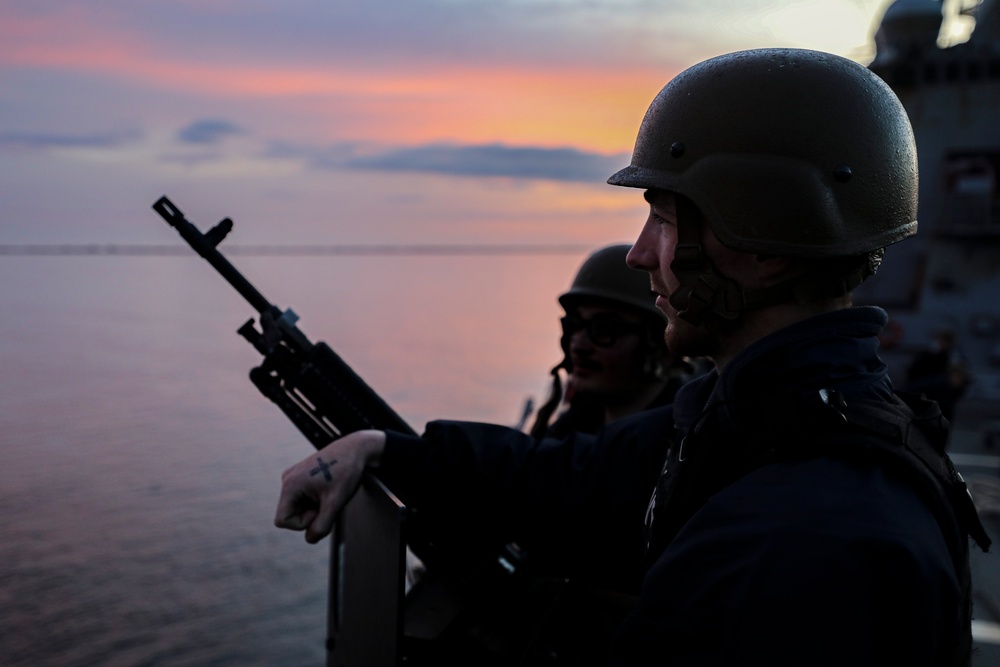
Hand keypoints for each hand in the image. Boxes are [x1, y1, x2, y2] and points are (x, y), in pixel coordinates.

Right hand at [274, 429, 385, 543]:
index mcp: (290, 485)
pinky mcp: (301, 477)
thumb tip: (310, 539)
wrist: (356, 450)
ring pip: (298, 508)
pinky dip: (315, 500)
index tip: (321, 510)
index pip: (282, 521)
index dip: (303, 523)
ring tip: (330, 493)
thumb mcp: (335, 503)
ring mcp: (293, 477)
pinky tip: (328, 489)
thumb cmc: (346, 473)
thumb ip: (321, 526)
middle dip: (311, 514)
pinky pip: (302, 499)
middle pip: (291, 515)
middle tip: (329, 500)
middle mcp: (287, 480)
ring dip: (314, 508)